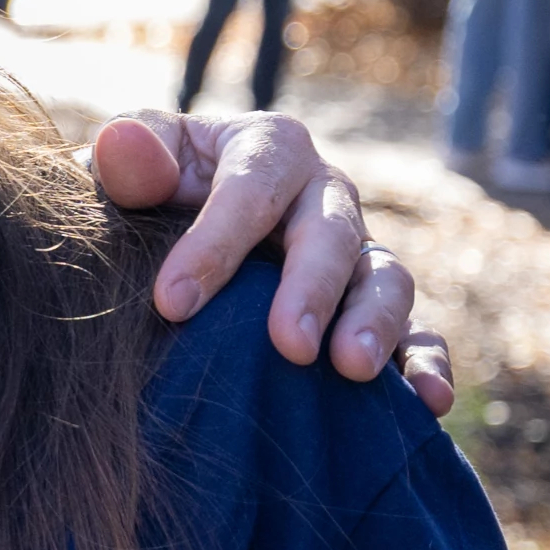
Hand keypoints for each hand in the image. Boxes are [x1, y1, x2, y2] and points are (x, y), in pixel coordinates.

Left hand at [90, 110, 450, 414]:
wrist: (169, 230)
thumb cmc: (147, 195)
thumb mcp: (128, 166)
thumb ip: (127, 156)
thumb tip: (122, 146)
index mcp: (267, 149)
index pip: (248, 190)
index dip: (214, 244)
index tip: (172, 303)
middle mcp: (324, 194)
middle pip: (331, 233)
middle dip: (312, 287)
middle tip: (289, 344)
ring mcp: (357, 251)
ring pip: (385, 277)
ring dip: (376, 322)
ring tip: (352, 368)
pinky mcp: (374, 305)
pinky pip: (417, 331)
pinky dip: (426, 363)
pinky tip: (426, 403)